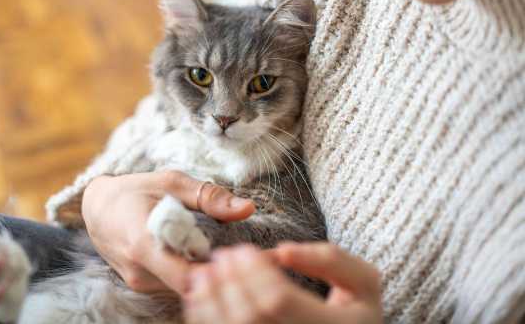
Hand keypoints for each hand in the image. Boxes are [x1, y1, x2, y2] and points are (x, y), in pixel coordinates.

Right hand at [81, 171, 254, 293]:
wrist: (95, 208)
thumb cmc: (135, 190)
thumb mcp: (171, 183)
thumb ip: (209, 197)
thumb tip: (248, 208)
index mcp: (145, 243)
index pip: (188, 278)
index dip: (219, 273)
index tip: (242, 256)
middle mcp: (140, 271)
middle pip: (192, 287)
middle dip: (224, 275)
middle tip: (255, 258)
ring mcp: (139, 282)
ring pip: (186, 290)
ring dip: (211, 276)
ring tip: (233, 257)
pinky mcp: (141, 286)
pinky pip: (175, 287)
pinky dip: (197, 276)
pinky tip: (210, 260)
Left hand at [183, 243, 381, 323]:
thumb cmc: (357, 314)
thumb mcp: (363, 282)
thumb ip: (329, 259)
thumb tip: (282, 251)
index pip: (278, 299)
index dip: (253, 270)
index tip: (241, 249)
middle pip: (250, 315)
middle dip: (229, 280)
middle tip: (221, 255)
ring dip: (211, 299)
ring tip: (205, 273)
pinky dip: (207, 317)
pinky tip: (202, 298)